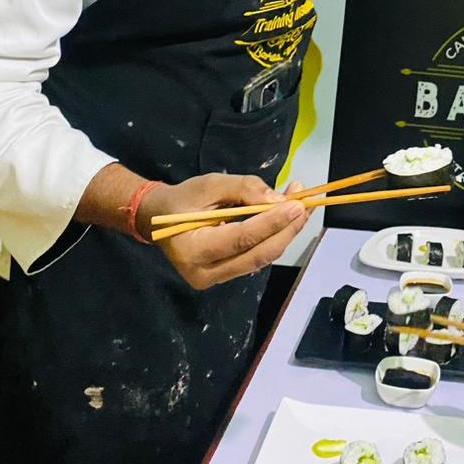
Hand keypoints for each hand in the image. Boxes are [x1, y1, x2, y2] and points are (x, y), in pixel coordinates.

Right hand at [140, 174, 309, 289]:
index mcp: (192, 249)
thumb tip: (279, 200)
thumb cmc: (182, 200)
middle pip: (257, 254)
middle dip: (286, 229)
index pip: (241, 238)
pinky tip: (286, 218)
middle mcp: (204, 273)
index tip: (297, 204)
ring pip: (261, 258)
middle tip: (305, 203)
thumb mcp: (210, 185)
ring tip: (300, 205)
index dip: (272, 222)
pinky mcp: (226, 275)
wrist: (158, 220)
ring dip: (285, 233)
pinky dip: (275, 237)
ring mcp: (215, 279)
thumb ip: (244, 189)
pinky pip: (256, 257)